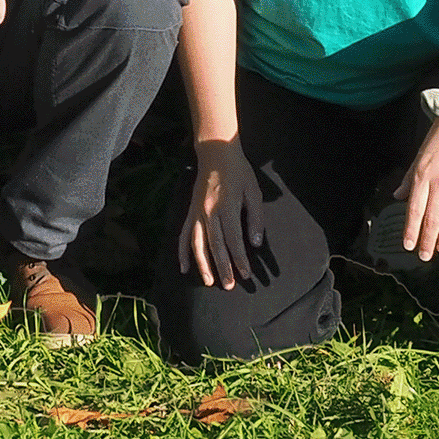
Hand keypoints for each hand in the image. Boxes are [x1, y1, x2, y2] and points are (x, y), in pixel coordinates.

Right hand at [184, 139, 265, 288]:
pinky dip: (183, 251)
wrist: (216, 153)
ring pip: (197, 243)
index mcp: (227, 207)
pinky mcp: (190, 211)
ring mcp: (197, 212)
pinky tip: (185, 266)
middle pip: (215, 245)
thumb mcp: (254, 192)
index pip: (234, 240)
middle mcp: (210, 212)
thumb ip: (256, 218)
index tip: (246, 274)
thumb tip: (256, 243)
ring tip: (209, 281)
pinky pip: (184, 234)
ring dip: (203, 264)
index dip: (240, 259)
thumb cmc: (239, 172)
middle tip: (229, 285)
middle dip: (222, 267)